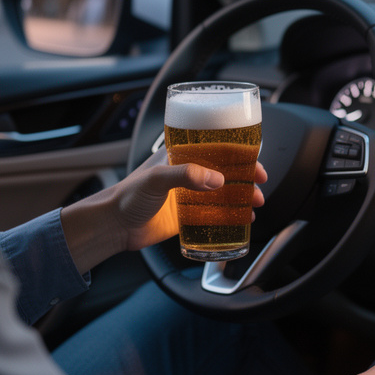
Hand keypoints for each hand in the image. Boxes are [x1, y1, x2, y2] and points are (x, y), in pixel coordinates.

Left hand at [115, 148, 267, 251]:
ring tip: (256, 205)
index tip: (254, 161)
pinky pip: (215, 214)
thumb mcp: (156, 179)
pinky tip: (242, 219)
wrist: (114, 226)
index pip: (215, 148)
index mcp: (180, 155)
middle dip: (246, 176)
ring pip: (223, 192)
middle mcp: (187, 173)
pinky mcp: (188, 216)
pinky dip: (231, 215)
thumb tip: (216, 179)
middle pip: (224, 170)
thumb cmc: (126, 196)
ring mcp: (189, 195)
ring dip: (242, 196)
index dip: (237, 152)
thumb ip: (185, 175)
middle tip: (260, 185)